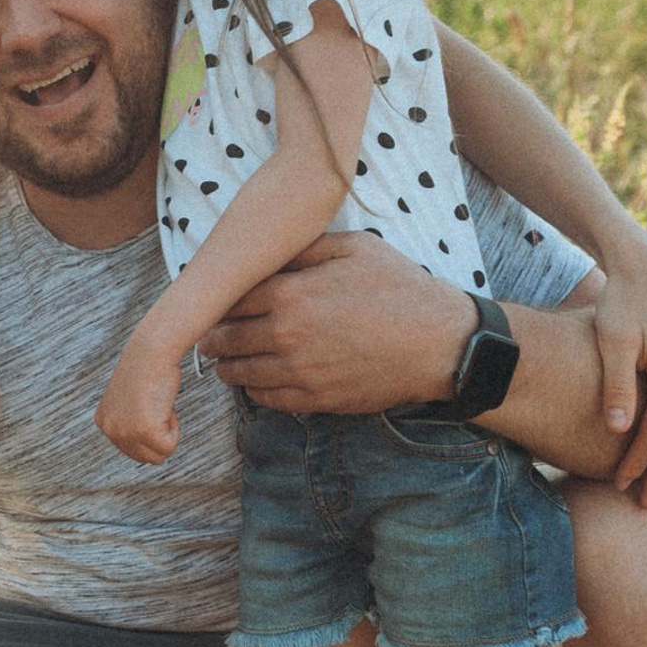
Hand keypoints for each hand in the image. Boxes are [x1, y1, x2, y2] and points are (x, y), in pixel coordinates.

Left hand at [96, 342, 180, 463]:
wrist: (152, 351)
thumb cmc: (147, 368)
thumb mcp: (128, 400)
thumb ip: (129, 421)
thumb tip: (143, 448)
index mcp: (104, 422)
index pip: (132, 449)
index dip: (149, 430)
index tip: (148, 405)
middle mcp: (110, 430)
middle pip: (144, 457)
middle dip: (158, 435)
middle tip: (156, 405)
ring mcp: (126, 432)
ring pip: (158, 455)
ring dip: (166, 432)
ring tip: (159, 405)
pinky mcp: (145, 431)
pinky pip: (170, 447)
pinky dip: (174, 428)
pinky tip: (165, 405)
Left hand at [201, 232, 470, 413]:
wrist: (439, 344)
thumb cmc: (400, 289)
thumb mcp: (354, 248)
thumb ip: (305, 247)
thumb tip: (268, 248)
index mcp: (290, 292)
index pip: (230, 298)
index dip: (218, 301)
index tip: (213, 303)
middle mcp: (285, 334)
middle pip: (226, 338)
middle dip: (214, 336)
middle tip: (208, 335)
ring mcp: (298, 371)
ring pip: (239, 373)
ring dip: (226, 366)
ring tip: (223, 361)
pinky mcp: (313, 400)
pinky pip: (265, 399)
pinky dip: (252, 390)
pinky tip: (254, 381)